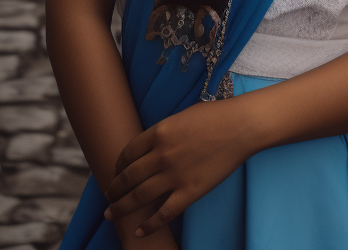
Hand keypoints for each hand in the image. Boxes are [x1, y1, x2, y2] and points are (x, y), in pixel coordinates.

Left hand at [105, 98, 253, 237]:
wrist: (240, 127)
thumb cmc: (214, 116)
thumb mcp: (180, 117)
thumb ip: (162, 133)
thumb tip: (149, 149)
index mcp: (158, 133)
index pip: (128, 153)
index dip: (118, 165)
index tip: (115, 172)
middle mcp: (162, 155)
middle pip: (129, 177)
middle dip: (114, 189)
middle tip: (107, 197)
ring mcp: (175, 175)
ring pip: (140, 197)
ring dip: (122, 207)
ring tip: (112, 214)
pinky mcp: (190, 192)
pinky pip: (164, 213)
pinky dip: (149, 225)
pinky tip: (139, 231)